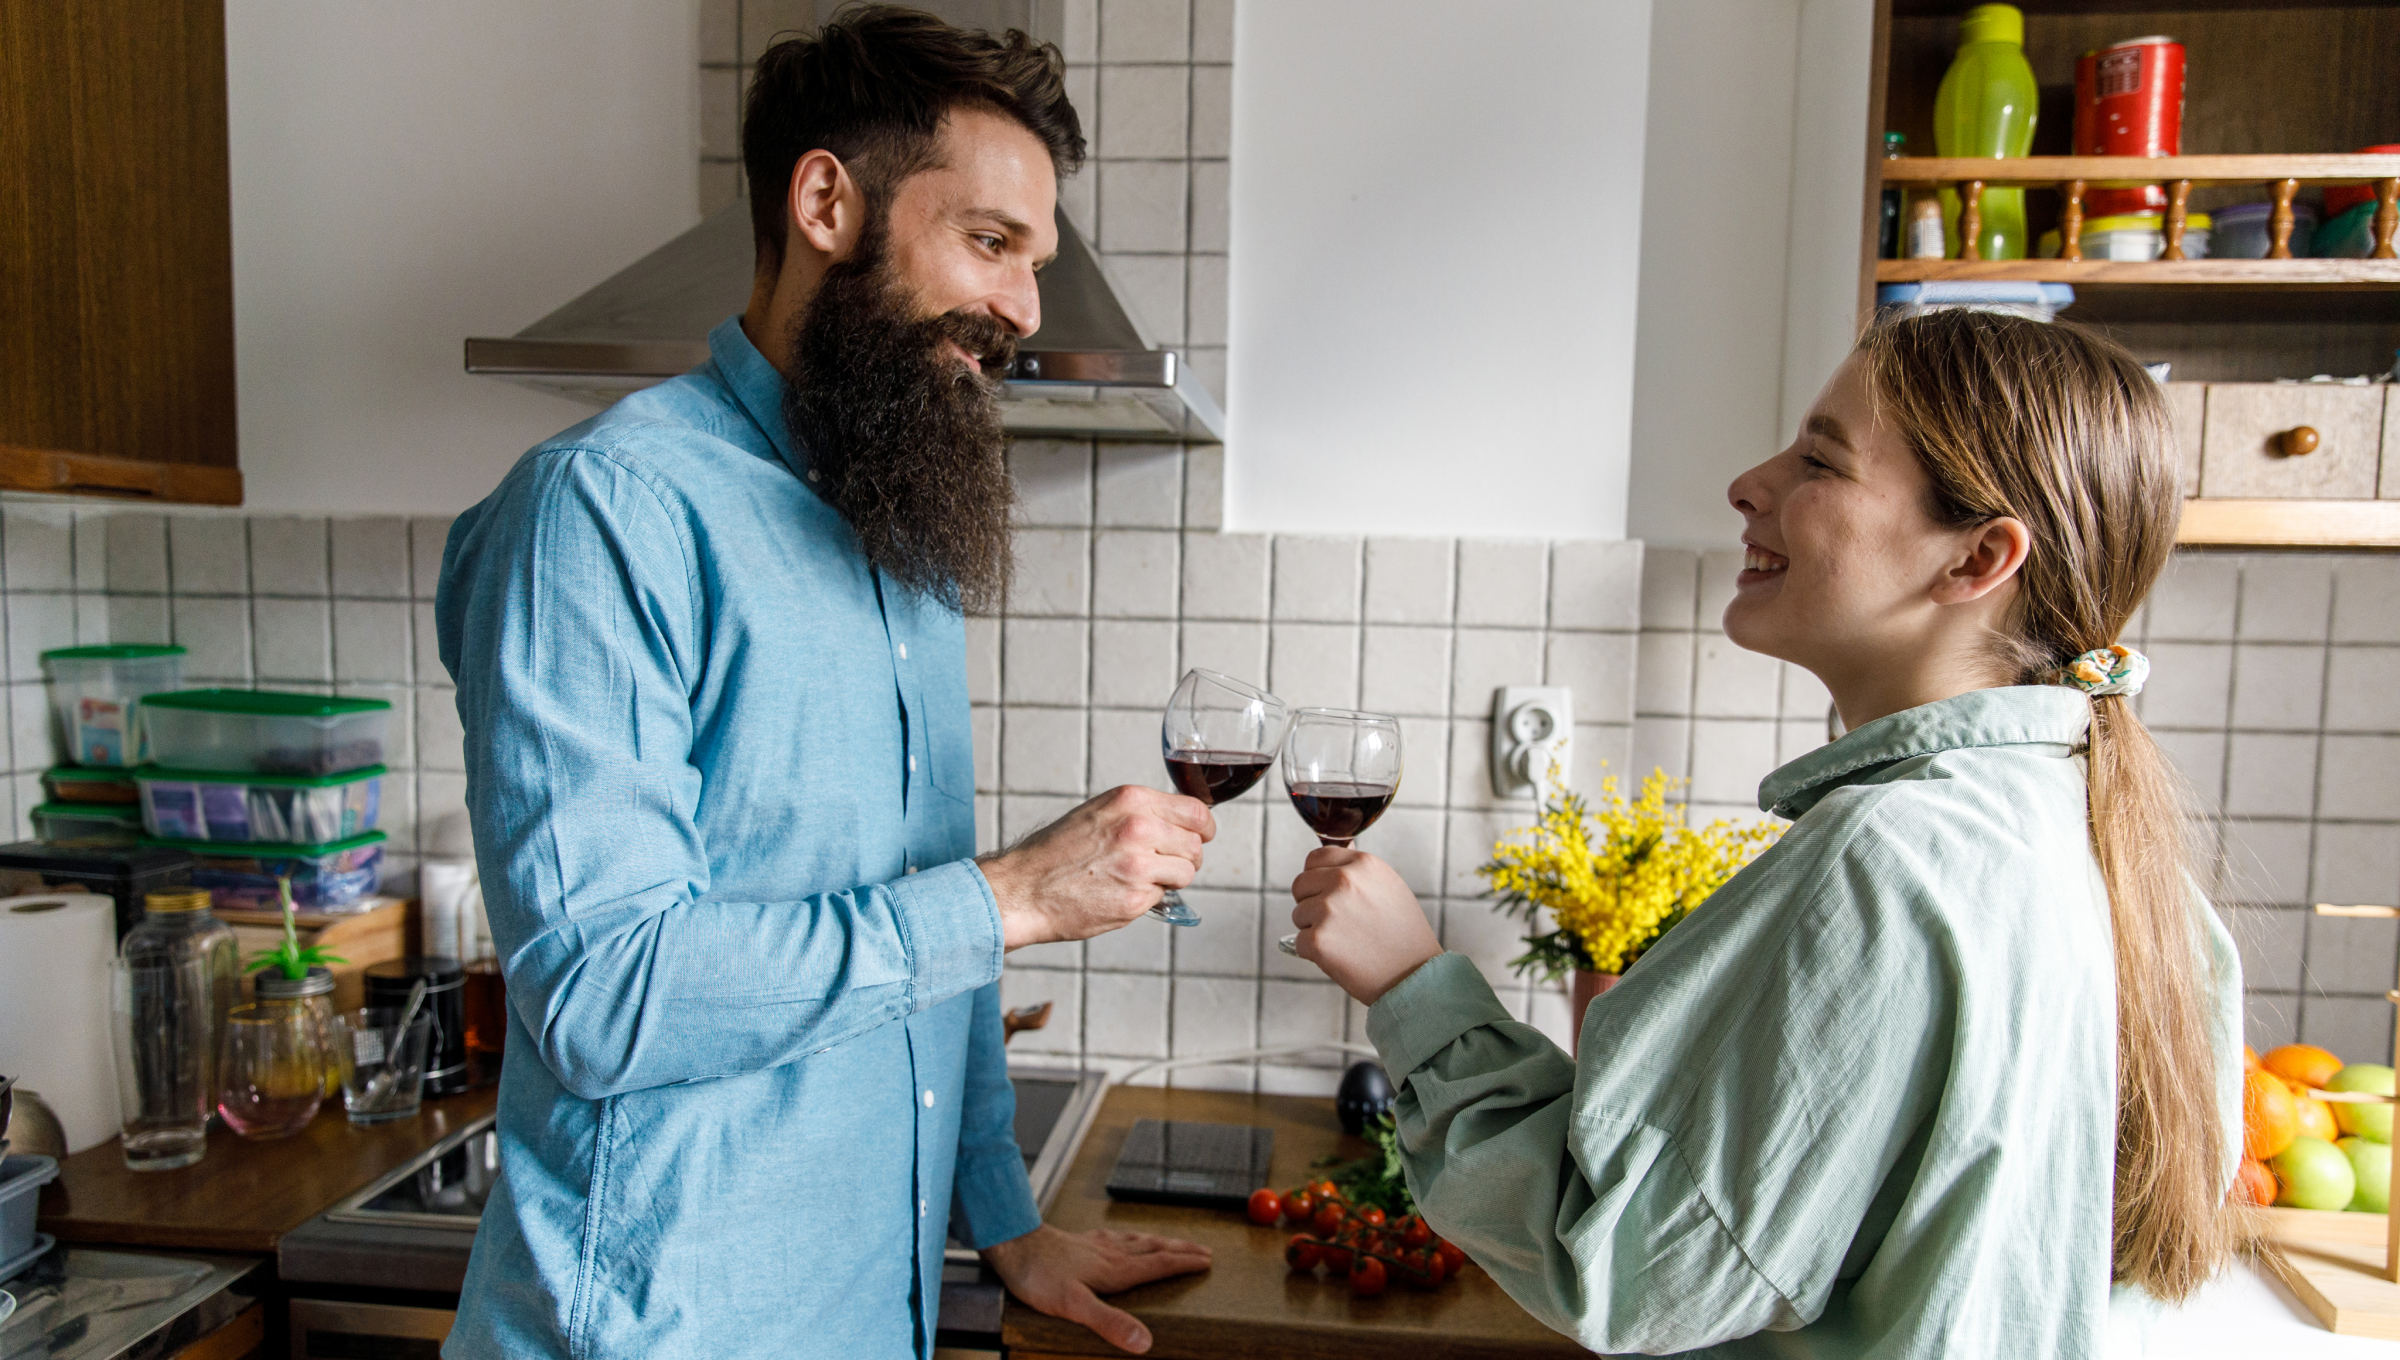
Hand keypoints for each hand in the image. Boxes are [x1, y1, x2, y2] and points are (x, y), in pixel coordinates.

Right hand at [981, 786, 1214, 949]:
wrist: (1023, 888)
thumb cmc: (1056, 852)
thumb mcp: (1099, 812)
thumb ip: (1140, 813)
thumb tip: (1180, 823)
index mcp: (1131, 800)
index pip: (1196, 811)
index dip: (1204, 827)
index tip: (1202, 836)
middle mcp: (1138, 828)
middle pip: (1195, 844)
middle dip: (1185, 857)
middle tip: (1163, 863)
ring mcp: (1138, 865)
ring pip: (1186, 872)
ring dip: (1170, 878)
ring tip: (1139, 878)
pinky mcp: (1134, 898)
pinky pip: (1163, 896)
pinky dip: (1148, 897)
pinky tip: (1120, 892)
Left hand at [982, 1223, 1211, 1353]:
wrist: (1014, 1245)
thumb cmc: (1040, 1276)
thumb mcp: (1075, 1306)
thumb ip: (1110, 1323)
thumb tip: (1144, 1342)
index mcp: (1115, 1270)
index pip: (1159, 1264)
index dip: (1184, 1264)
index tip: (1206, 1262)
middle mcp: (1111, 1254)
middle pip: (1155, 1249)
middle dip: (1181, 1250)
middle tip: (1204, 1250)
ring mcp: (1096, 1246)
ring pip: (1138, 1240)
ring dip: (1161, 1241)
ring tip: (1174, 1242)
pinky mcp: (1081, 1242)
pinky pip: (1117, 1237)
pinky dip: (1133, 1237)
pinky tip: (1126, 1238)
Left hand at [1290, 846, 1441, 1004]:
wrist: (1414, 976)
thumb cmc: (1404, 935)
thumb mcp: (1388, 886)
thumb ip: (1358, 871)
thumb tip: (1336, 854)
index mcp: (1362, 864)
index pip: (1315, 858)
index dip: (1316, 877)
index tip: (1325, 893)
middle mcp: (1343, 880)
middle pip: (1300, 884)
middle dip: (1310, 903)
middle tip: (1336, 923)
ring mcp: (1328, 909)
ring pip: (1298, 914)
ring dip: (1314, 929)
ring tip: (1346, 941)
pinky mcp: (1318, 939)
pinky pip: (1299, 942)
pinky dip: (1313, 953)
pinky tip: (1340, 957)